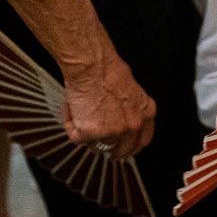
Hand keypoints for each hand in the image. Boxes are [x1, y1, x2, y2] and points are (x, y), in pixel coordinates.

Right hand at [61, 41, 155, 159]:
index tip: (121, 149)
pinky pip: (76, 137)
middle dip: (108, 148)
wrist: (93, 65)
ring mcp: (113, 132)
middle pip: (122, 151)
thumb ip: (130, 112)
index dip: (130, 147)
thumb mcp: (132, 93)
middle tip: (96, 139)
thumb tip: (120, 122)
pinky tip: (73, 106)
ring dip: (87, 133)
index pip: (142, 141)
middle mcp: (133, 126)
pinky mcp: (91, 133)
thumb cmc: (108, 71)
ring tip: (82, 110)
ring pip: (96, 145)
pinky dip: (70, 123)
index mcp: (146, 114)